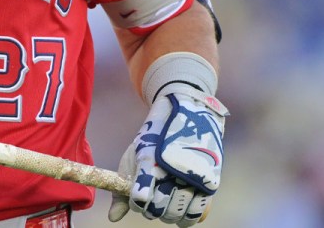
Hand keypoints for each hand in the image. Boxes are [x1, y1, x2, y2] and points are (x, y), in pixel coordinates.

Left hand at [109, 84, 227, 225]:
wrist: (189, 108)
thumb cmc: (156, 137)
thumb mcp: (136, 156)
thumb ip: (123, 190)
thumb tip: (112, 218)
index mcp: (149, 159)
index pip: (139, 199)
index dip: (137, 203)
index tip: (139, 197)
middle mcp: (171, 168)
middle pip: (158, 209)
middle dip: (152, 209)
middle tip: (154, 200)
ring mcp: (192, 174)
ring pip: (177, 214)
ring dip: (169, 214)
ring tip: (168, 204)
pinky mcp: (211, 179)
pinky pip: (199, 212)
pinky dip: (189, 216)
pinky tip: (183, 209)